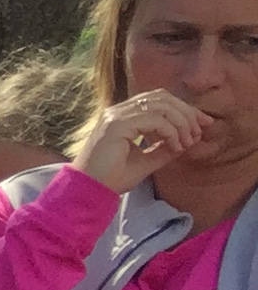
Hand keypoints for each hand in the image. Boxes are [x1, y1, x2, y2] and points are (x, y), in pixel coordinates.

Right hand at [78, 91, 210, 192]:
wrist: (88, 191)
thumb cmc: (110, 179)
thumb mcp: (144, 161)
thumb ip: (163, 149)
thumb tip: (186, 141)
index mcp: (121, 116)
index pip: (158, 101)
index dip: (183, 109)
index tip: (202, 125)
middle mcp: (117, 111)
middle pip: (162, 97)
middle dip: (187, 112)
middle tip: (200, 131)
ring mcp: (116, 116)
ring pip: (162, 106)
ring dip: (181, 122)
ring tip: (188, 141)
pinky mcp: (117, 125)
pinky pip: (155, 120)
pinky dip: (171, 131)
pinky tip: (176, 146)